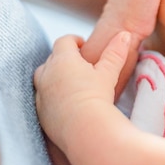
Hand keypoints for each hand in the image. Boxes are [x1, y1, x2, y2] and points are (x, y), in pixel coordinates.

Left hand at [33, 32, 130, 150]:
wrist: (85, 130)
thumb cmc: (98, 96)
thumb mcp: (109, 72)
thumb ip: (116, 51)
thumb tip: (125, 34)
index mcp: (63, 59)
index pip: (64, 41)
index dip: (75, 41)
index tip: (84, 46)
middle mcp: (47, 73)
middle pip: (52, 58)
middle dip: (64, 59)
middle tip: (80, 66)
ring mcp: (40, 93)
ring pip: (43, 78)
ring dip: (54, 77)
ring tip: (70, 83)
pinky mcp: (39, 112)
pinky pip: (42, 98)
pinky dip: (51, 96)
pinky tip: (66, 103)